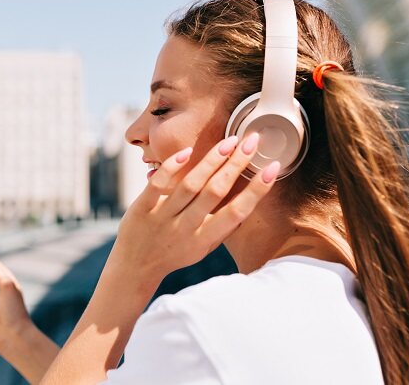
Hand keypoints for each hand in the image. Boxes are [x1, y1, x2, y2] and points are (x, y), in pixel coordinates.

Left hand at [111, 132, 278, 282]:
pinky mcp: (142, 209)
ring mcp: (163, 218)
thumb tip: (249, 200)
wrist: (135, 267)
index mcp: (205, 239)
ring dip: (211, 161)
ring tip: (229, 142)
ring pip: (190, 185)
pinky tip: (188, 152)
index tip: (273, 167)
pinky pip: (158, 185)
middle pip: (215, 192)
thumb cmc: (176, 253)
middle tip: (252, 141)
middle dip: (236, 165)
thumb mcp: (204, 247)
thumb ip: (223, 227)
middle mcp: (186, 228)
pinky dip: (172, 167)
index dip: (257, 190)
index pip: (237, 212)